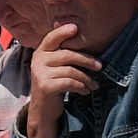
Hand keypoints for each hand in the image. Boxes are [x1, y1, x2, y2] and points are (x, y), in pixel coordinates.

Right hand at [25, 22, 100, 137]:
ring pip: (71, 71)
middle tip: (100, 66)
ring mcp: (40, 73)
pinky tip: (85, 91)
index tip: (76, 27)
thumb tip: (86, 45)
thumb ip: (63, 56)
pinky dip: (81, 87)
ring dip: (87, 79)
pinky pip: (70, 82)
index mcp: (41, 53)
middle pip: (67, 55)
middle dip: (87, 60)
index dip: (62, 31)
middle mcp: (38, 61)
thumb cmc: (54, 85)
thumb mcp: (55, 68)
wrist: (43, 110)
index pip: (51, 38)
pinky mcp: (46, 86)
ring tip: (94, 85)